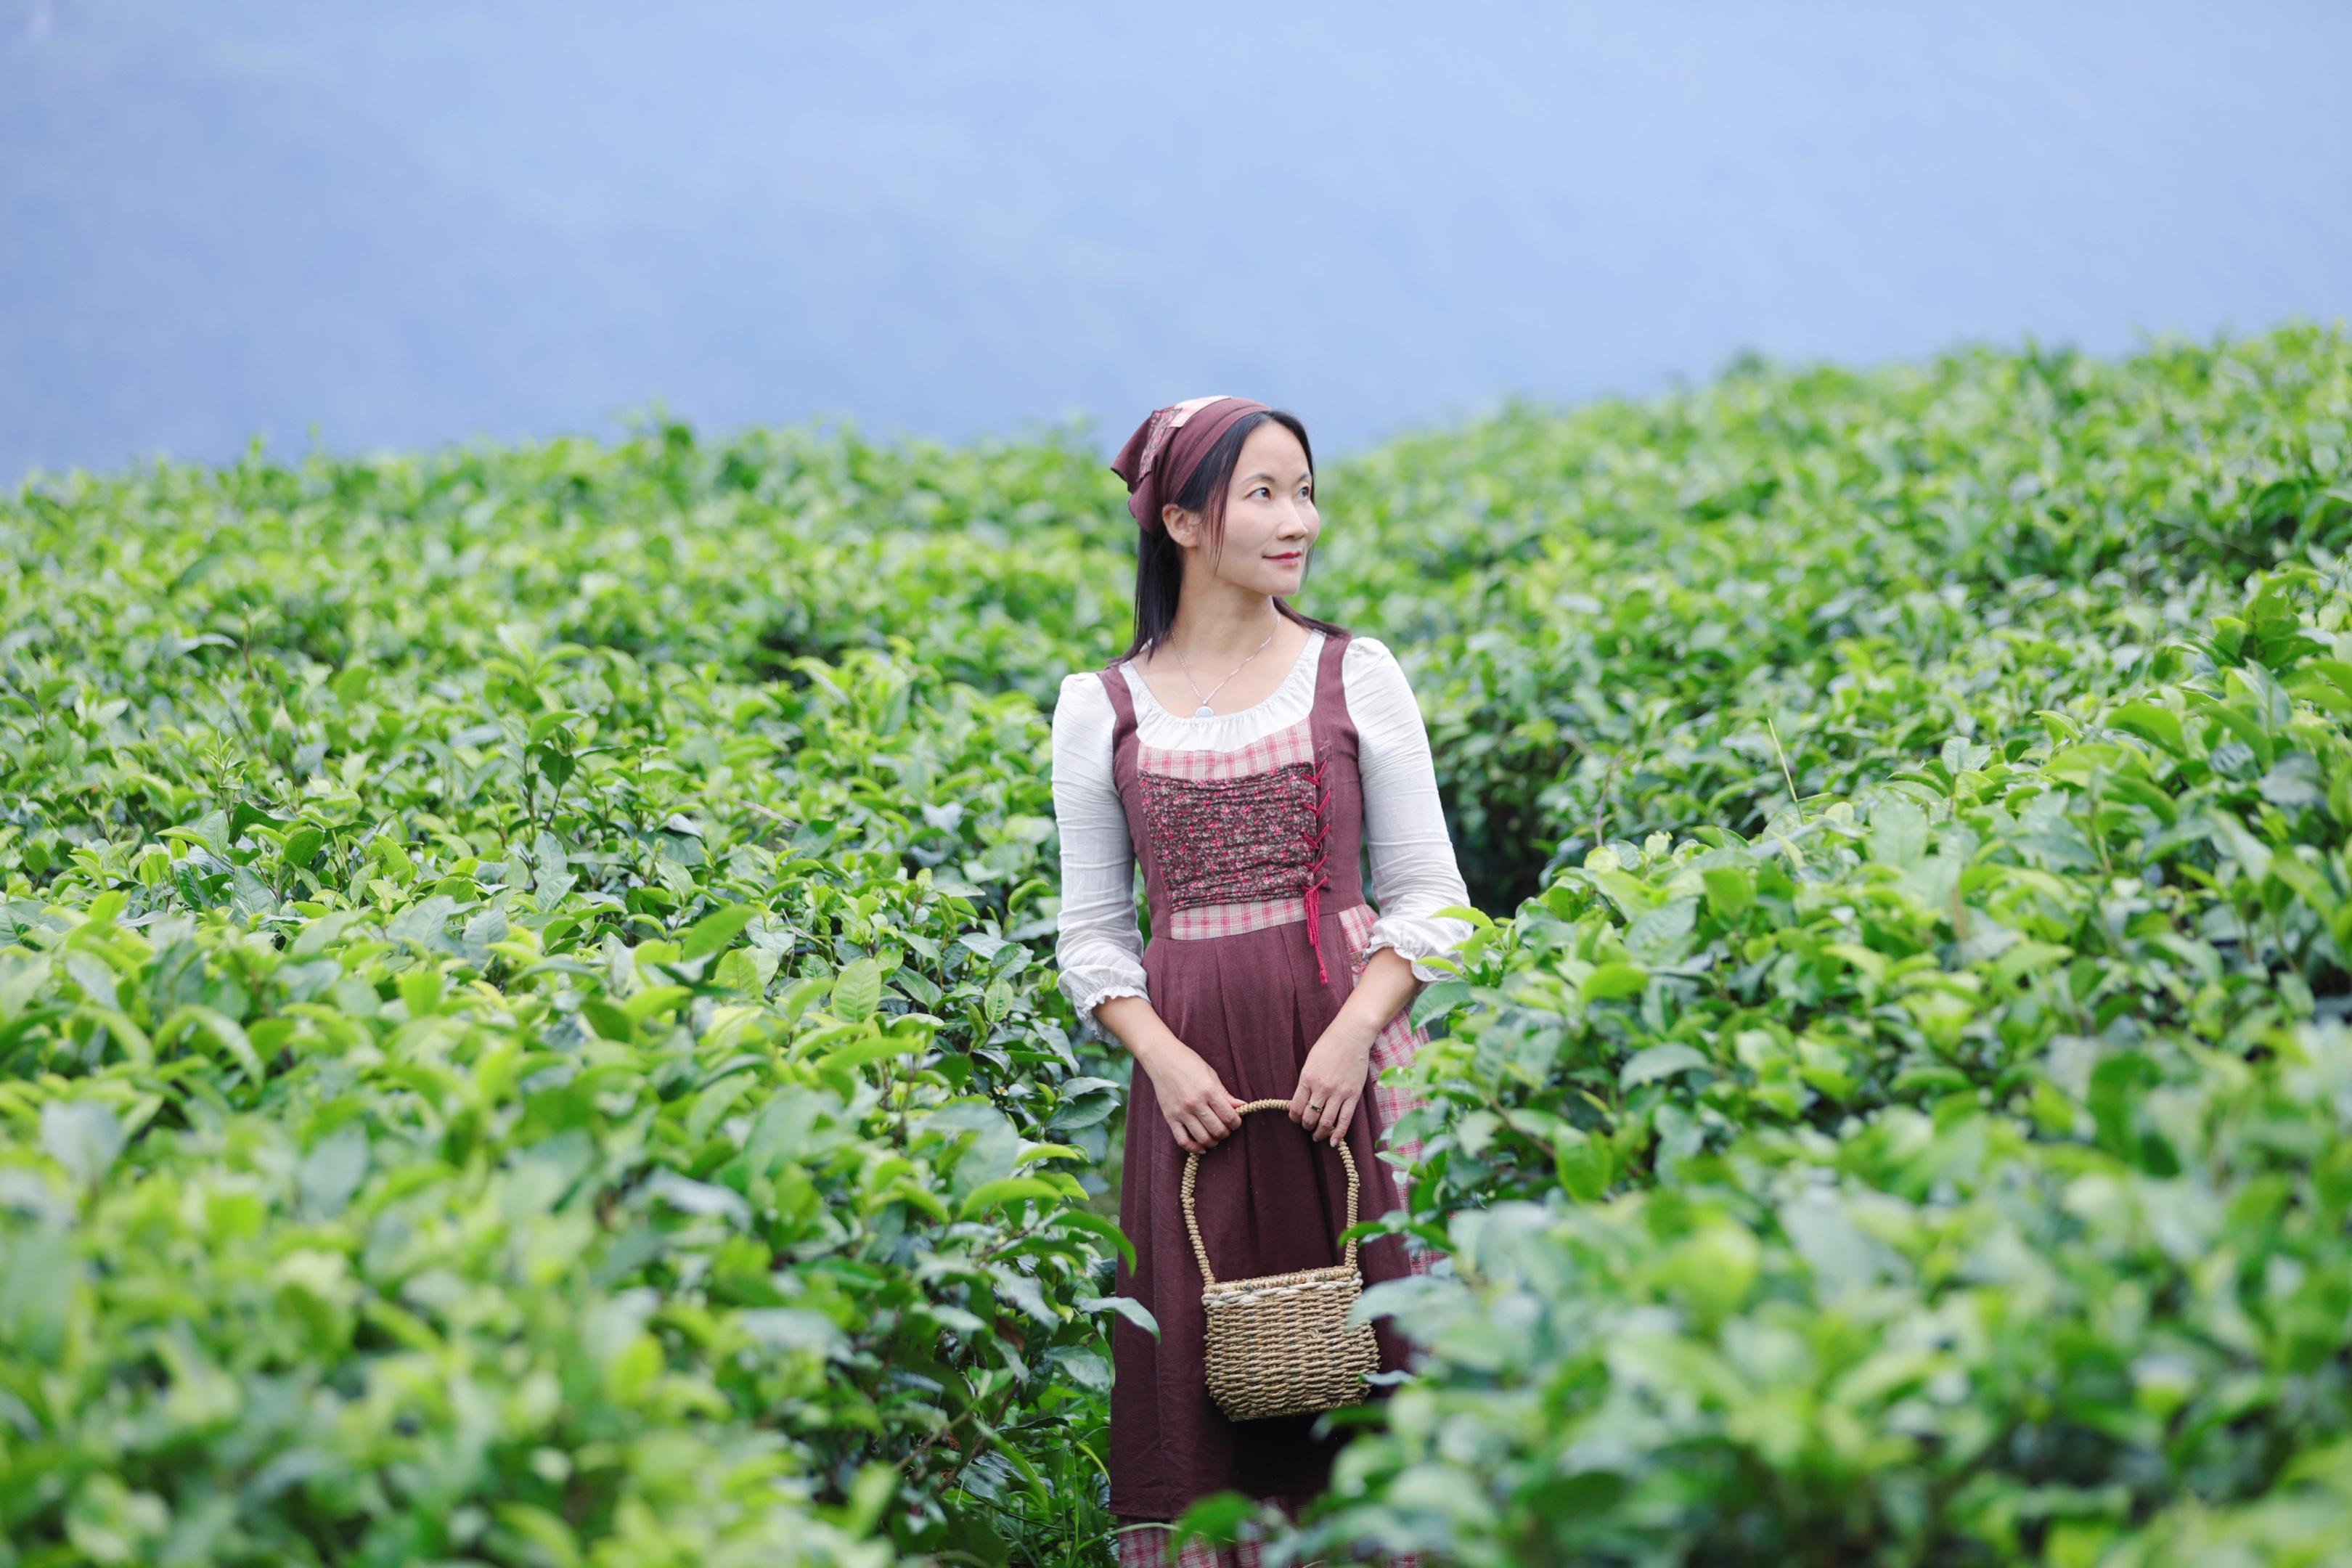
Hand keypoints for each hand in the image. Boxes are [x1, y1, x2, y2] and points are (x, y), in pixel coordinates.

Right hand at [1143, 1040, 1246, 1154]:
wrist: (1162, 1058)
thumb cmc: (1188, 1062)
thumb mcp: (1211, 1074)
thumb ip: (1225, 1093)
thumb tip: (1242, 1106)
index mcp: (1208, 1091)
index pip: (1229, 1116)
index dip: (1236, 1123)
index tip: (1236, 1122)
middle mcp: (1195, 1103)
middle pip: (1217, 1129)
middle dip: (1226, 1133)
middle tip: (1226, 1128)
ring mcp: (1181, 1112)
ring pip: (1203, 1138)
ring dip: (1213, 1141)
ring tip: (1215, 1136)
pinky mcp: (1170, 1117)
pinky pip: (1182, 1140)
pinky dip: (1194, 1148)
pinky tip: (1201, 1147)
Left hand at [1290, 1019, 1372, 1145]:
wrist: (1351, 1036)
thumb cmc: (1328, 1046)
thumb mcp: (1310, 1062)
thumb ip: (1306, 1082)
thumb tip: (1303, 1101)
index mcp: (1307, 1078)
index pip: (1296, 1107)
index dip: (1294, 1118)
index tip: (1296, 1119)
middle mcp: (1322, 1088)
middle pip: (1310, 1117)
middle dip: (1307, 1126)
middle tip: (1308, 1128)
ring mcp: (1339, 1093)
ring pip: (1326, 1122)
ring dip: (1320, 1133)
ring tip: (1318, 1136)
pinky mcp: (1353, 1095)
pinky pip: (1345, 1120)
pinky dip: (1338, 1134)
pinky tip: (1334, 1142)